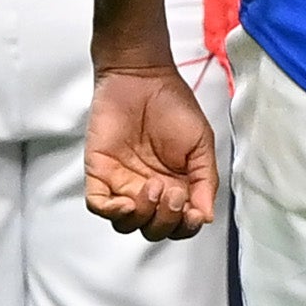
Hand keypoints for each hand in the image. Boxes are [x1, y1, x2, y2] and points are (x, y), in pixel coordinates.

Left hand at [85, 61, 220, 239]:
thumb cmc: (173, 105)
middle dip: (166, 220)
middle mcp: (148, 190)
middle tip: (173, 193)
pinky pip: (99, 205)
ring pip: (127, 224)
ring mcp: (122, 184)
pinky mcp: (100, 173)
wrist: (143, 77)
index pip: (178, 224)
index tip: (192, 212)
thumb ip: (205, 181)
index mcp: (176, 186)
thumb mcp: (201, 144)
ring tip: (153, 186)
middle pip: (154, 229)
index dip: (185, 226)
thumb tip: (205, 216)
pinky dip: (113, 212)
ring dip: (143, 215)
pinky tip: (127, 201)